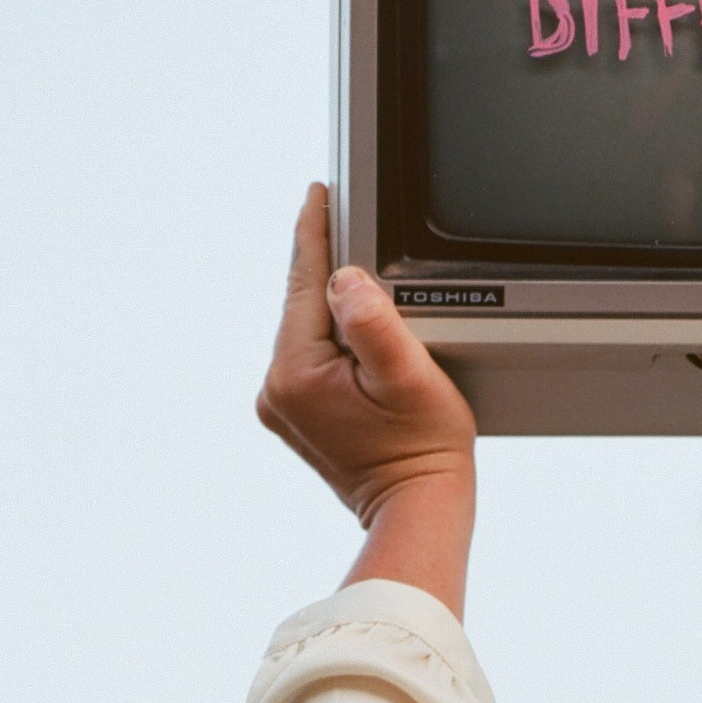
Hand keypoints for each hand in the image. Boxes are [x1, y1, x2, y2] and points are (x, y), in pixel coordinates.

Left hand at [258, 185, 478, 611]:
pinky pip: (311, 356)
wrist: (417, 509)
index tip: (317, 193)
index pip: (304, 283)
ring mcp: (282, 406)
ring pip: (307, 330)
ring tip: (357, 267)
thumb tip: (345, 278)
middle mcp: (276, 389)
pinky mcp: (296, 416)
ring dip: (331, 302)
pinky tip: (353, 322)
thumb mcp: (409, 377)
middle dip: (325, 265)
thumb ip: (375, 322)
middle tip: (340, 213)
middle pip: (302, 305)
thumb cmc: (424, 448)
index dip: (314, 232)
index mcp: (296, 373)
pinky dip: (331, 335)